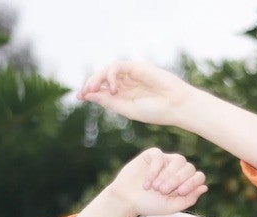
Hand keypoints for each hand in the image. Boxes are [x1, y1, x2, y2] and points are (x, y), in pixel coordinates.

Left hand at [77, 61, 194, 125]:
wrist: (176, 106)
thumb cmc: (156, 111)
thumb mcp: (127, 109)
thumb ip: (109, 102)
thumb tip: (88, 95)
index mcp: (124, 96)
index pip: (102, 89)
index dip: (90, 91)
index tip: (79, 96)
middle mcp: (126, 84)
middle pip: (102, 79)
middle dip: (91, 84)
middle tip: (84, 92)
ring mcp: (131, 74)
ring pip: (107, 70)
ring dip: (98, 78)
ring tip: (94, 89)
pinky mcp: (137, 67)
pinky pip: (118, 66)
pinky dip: (111, 75)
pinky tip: (114, 87)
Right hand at [106, 148, 206, 216]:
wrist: (126, 200)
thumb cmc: (149, 205)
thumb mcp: (171, 207)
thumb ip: (188, 199)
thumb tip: (205, 187)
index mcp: (185, 182)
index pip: (198, 176)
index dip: (192, 182)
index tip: (180, 192)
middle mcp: (178, 169)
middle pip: (189, 167)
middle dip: (177, 180)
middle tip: (162, 191)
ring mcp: (166, 160)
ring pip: (178, 160)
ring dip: (167, 175)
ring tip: (156, 188)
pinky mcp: (153, 154)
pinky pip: (160, 156)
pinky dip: (155, 170)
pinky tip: (147, 183)